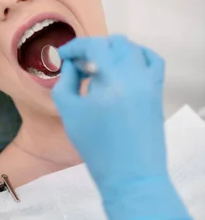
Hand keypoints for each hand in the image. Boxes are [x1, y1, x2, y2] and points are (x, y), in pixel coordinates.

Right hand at [52, 35, 193, 219]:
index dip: (74, 47)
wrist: (131, 176)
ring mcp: (150, 82)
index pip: (93, 46)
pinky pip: (152, 61)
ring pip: (133, 49)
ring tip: (100, 69)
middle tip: (79, 65)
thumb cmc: (96, 147)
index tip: (62, 56)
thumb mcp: (70, 113)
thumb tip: (72, 65)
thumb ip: (66, 82)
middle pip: (114, 43)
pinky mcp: (157, 91)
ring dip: (113, 51)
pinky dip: (137, 56)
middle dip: (93, 48)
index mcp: (112, 78)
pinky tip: (124, 68)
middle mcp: (135, 74)